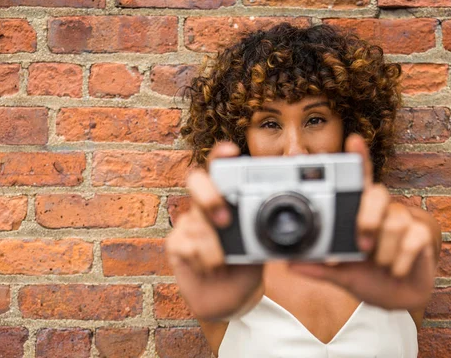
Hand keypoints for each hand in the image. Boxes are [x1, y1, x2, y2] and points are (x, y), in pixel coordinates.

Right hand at [165, 142, 263, 319]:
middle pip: (196, 182)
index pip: (221, 168)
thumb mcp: (261, 244)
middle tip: (225, 220)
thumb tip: (274, 215)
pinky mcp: (176, 243)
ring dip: (215, 251)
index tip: (230, 151)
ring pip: (198, 225)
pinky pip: (189, 246)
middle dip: (209, 197)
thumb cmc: (246, 265)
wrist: (229, 298)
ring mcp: (188, 222)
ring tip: (223, 264)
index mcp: (227, 199)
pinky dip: (205, 262)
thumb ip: (259, 227)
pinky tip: (209, 269)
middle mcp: (204, 204)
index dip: (221, 154)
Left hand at [289, 134, 439, 310]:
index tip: (353, 140)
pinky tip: (395, 269)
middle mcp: (382, 210)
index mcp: (359, 212)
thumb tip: (290, 263)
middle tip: (361, 249)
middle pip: (377, 194)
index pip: (359, 179)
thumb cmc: (368, 277)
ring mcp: (404, 220)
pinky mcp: (422, 234)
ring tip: (379, 264)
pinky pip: (411, 240)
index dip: (358, 157)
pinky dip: (400, 262)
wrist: (397, 299)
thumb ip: (318, 267)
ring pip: (394, 224)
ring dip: (383, 253)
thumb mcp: (339, 274)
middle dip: (368, 222)